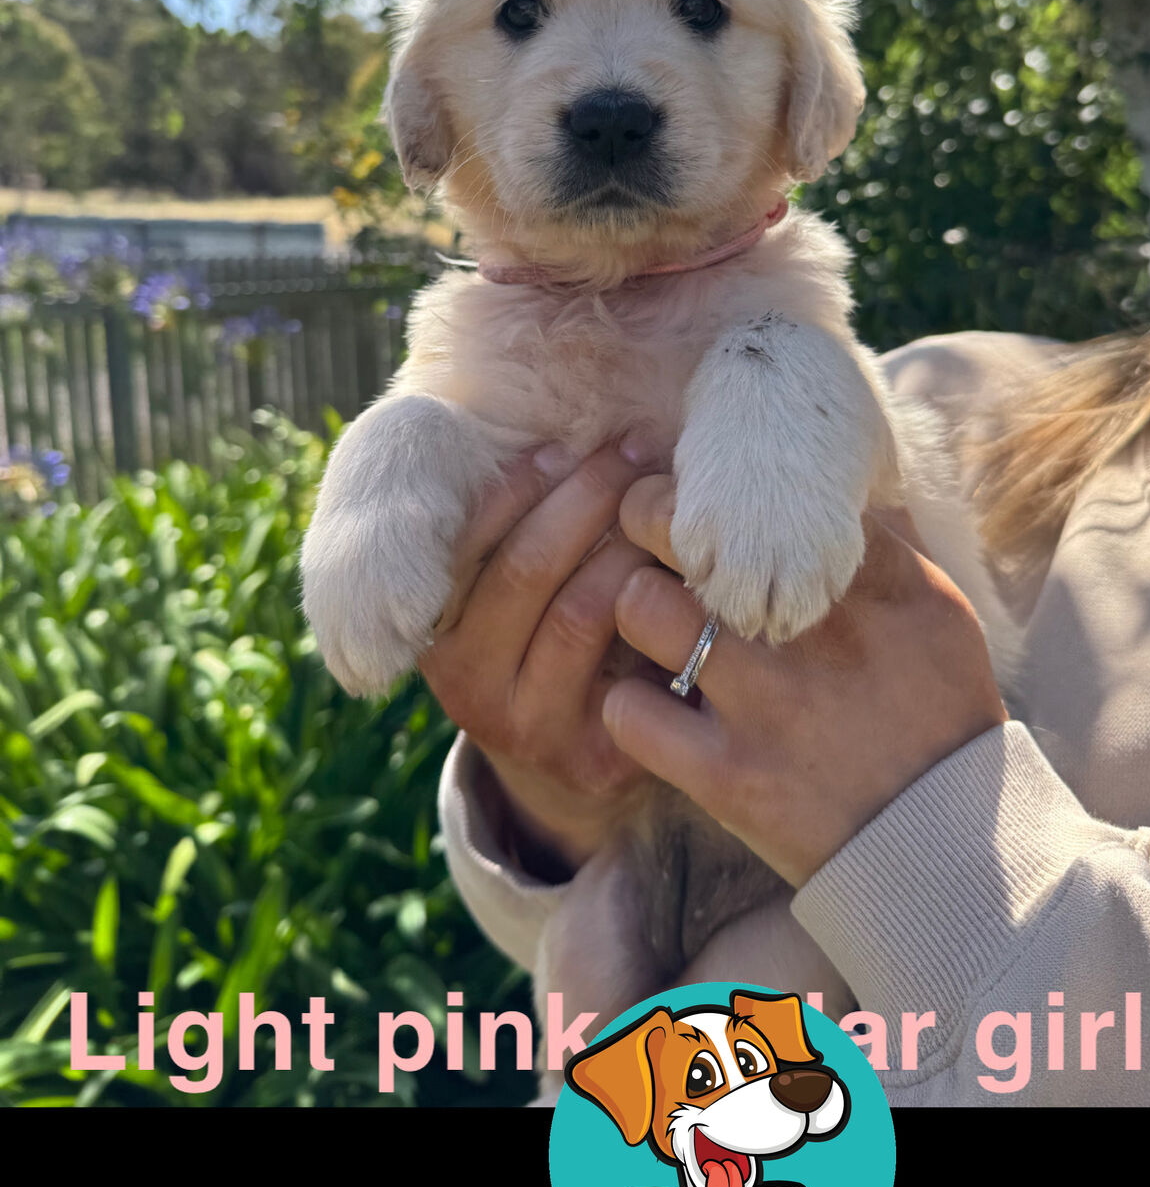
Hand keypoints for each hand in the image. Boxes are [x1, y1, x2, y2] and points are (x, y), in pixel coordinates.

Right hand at [419, 441, 659, 874]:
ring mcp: (525, 727)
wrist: (574, 744)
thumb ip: (494, 515)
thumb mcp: (499, 569)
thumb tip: (526, 427)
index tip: (568, 442)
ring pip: (582, 610)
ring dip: (629, 542)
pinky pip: (635, 663)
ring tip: (660, 499)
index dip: (519, 484)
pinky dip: (663, 602)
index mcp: (428, 624)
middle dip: (585, 498)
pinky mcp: (592, 758)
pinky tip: (685, 566)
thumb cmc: (537, 621)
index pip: (464, 539)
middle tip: (633, 451)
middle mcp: (461, 683)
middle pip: (526, 569)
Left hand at [603, 479, 1006, 889]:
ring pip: (640, 606)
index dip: (705, 486)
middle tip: (641, 541)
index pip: (760, 494)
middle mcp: (812, 630)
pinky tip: (651, 704)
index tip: (693, 501)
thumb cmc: (938, 713)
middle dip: (646, 525)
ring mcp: (766, 703)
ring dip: (633, 608)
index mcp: (869, 579)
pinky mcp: (728, 776)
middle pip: (681, 532)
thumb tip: (834, 485)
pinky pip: (627, 710)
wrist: (944, 843)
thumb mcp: (936, 611)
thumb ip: (880, 547)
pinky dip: (627, 704)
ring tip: (651, 624)